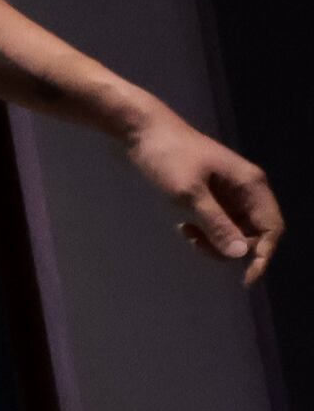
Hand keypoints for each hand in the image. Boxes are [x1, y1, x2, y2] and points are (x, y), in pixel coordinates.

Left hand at [124, 108, 282, 282]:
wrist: (140, 131)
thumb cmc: (166, 157)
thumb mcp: (189, 194)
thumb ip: (216, 223)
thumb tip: (241, 254)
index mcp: (250, 184)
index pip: (271, 228)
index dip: (262, 255)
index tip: (245, 280)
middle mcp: (245, 188)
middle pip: (254, 232)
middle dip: (231, 247)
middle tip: (197, 244)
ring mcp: (227, 192)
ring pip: (234, 230)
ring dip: (215, 241)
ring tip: (188, 233)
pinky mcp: (209, 194)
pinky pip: (217, 222)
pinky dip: (205, 231)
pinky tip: (183, 227)